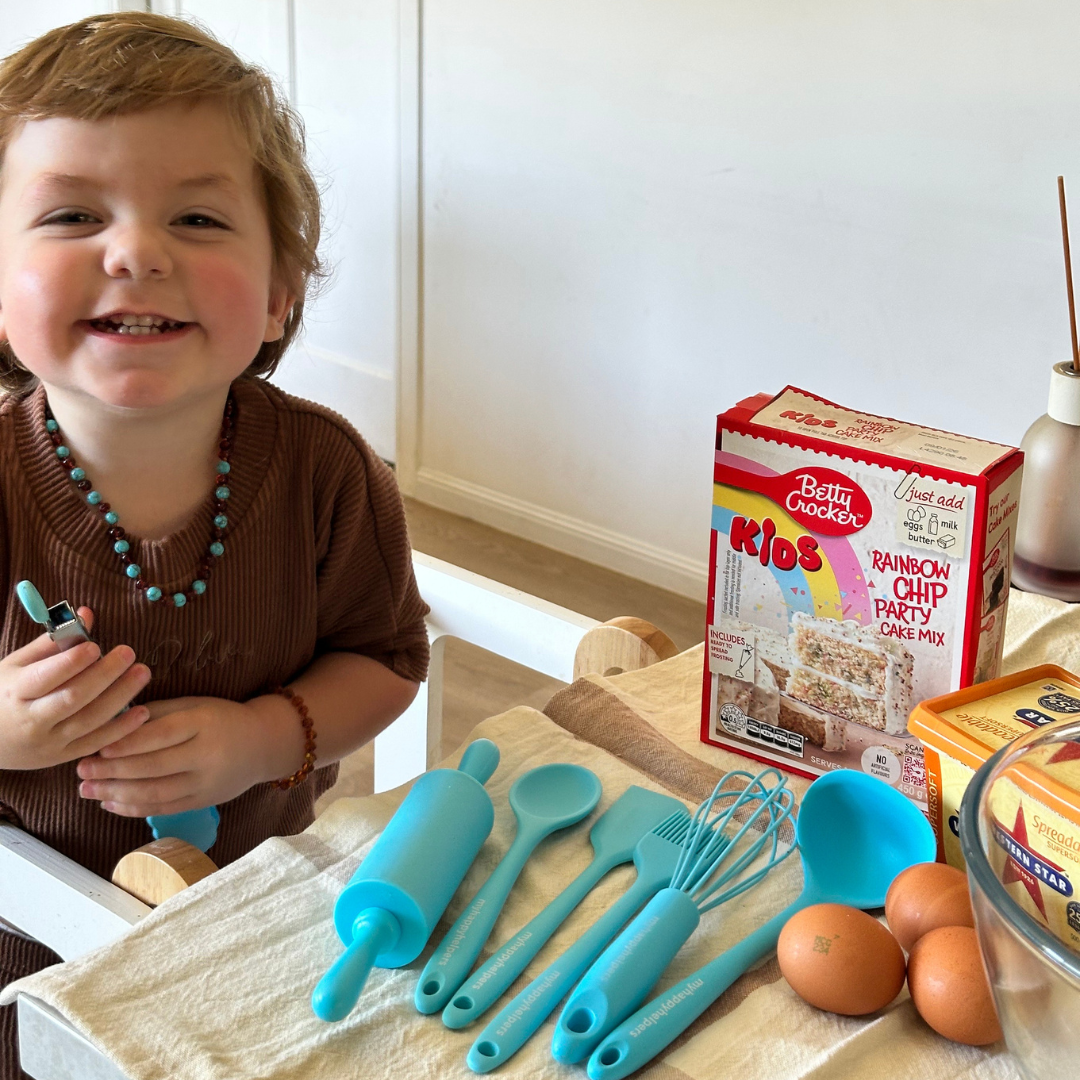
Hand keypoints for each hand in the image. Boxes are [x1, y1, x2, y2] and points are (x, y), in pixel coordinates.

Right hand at [0, 608, 150, 770]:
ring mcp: (49, 742)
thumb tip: (86, 614)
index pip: (47, 677)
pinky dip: (121, 729)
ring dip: (120, 697)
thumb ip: (53, 642)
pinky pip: (96, 743)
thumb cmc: (4, 694)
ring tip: (142, 673)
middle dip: (104, 674)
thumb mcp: (17, 665)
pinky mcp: (63, 756)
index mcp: (16, 691)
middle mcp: (32, 720)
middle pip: (73, 698)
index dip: (72, 662)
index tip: (95, 646)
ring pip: (89, 721)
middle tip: (128, 653)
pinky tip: (142, 711)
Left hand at [76, 695, 269, 816]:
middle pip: (154, 767)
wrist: (262, 745)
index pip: (161, 736)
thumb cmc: (222, 719)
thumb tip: (113, 723)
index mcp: (204, 724)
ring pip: (156, 793)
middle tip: (81, 770)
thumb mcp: (195, 705)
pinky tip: (110, 803)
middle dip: (113, 771)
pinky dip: (134, 808)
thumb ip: (158, 713)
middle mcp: (207, 755)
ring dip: (116, 794)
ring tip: (87, 790)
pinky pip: (164, 808)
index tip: (98, 748)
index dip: (128, 744)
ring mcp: (206, 782)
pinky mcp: (203, 801)